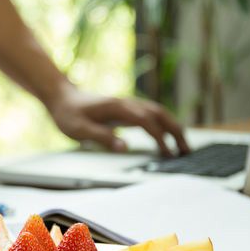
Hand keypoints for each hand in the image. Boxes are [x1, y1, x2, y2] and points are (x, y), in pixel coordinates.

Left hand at [46, 85, 189, 155]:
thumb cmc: (68, 114)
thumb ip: (101, 137)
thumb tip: (124, 147)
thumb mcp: (79, 129)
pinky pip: (151, 114)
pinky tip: (168, 137)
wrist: (62, 97)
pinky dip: (164, 125)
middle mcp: (127, 103)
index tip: (167, 153)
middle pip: (159, 113)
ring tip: (183, 147)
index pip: (146, 120)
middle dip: (176, 131)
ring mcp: (128, 104)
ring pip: (158, 112)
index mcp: (117, 107)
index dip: (158, 136)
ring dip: (173, 127)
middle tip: (187, 151)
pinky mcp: (127, 109)